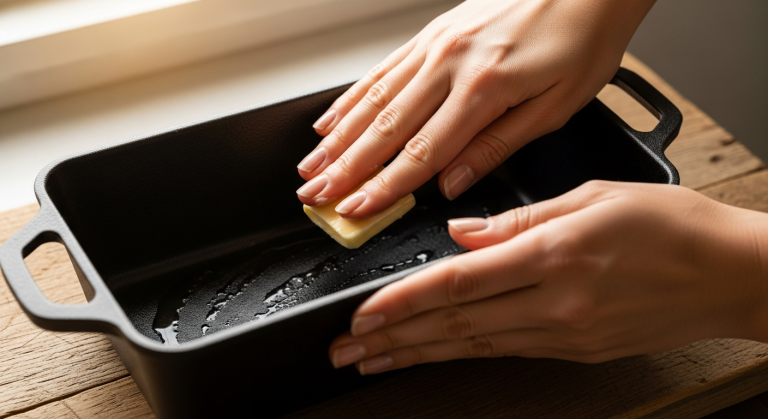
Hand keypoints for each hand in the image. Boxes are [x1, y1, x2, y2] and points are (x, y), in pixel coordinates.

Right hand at [296, 0, 655, 217]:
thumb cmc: (582, 39)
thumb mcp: (557, 105)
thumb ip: (498, 146)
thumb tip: (453, 182)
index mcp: (484, 88)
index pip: (421, 152)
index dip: (384, 187)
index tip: (356, 210)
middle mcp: (450, 64)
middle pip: (385, 128)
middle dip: (345, 168)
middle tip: (315, 196)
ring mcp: (436, 45)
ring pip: (373, 99)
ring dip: (338, 138)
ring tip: (311, 166)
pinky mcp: (432, 33)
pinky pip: (382, 69)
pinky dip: (351, 98)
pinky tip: (331, 119)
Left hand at [328, 181, 767, 374]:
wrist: (732, 274)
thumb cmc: (672, 226)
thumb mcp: (592, 197)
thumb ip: (516, 219)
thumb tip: (461, 231)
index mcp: (554, 256)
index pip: (457, 283)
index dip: (403, 302)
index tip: (363, 316)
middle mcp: (555, 303)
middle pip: (456, 325)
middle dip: (394, 341)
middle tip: (348, 352)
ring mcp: (566, 334)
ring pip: (474, 346)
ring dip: (420, 354)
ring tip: (377, 362)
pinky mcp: (577, 348)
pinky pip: (506, 350)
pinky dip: (464, 353)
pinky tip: (437, 355)